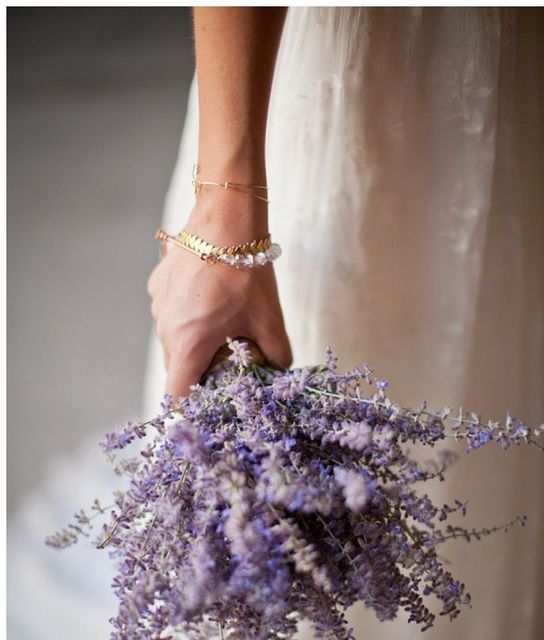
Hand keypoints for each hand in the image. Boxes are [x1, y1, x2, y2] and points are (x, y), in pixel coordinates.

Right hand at [147, 205, 291, 396]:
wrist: (225, 219)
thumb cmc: (247, 273)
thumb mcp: (269, 320)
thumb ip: (276, 355)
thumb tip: (279, 372)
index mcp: (188, 345)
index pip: (177, 395)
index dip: (191, 408)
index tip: (206, 407)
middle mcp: (165, 329)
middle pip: (177, 368)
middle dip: (200, 372)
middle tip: (229, 361)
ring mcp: (158, 306)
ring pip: (173, 340)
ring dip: (194, 343)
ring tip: (224, 325)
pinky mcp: (157, 286)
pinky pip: (171, 314)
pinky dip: (188, 317)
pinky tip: (211, 298)